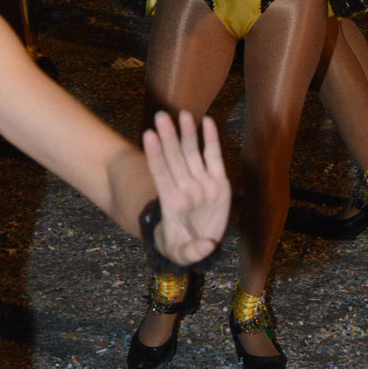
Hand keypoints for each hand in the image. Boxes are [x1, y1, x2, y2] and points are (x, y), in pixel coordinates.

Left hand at [142, 111, 229, 265]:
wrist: (200, 245)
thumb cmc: (183, 247)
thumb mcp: (181, 254)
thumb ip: (191, 252)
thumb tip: (206, 246)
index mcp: (173, 203)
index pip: (161, 174)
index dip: (155, 155)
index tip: (148, 135)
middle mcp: (186, 188)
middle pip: (175, 158)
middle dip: (168, 137)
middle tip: (160, 116)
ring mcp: (202, 184)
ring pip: (192, 154)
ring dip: (186, 134)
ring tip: (182, 114)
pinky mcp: (219, 183)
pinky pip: (214, 158)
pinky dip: (211, 140)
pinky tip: (207, 122)